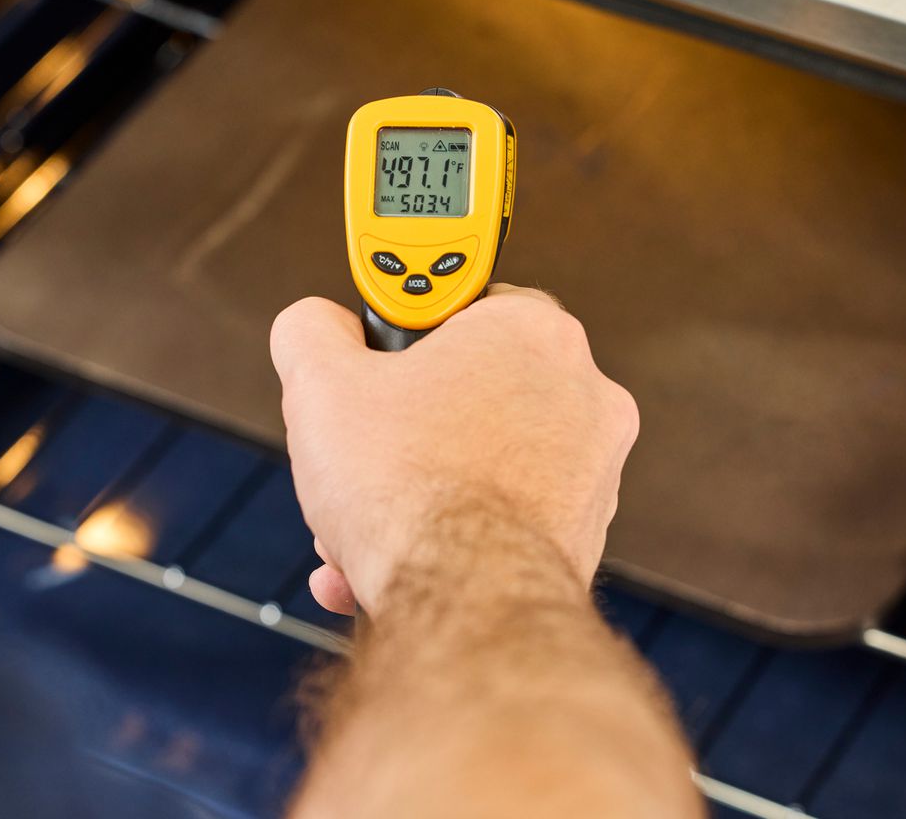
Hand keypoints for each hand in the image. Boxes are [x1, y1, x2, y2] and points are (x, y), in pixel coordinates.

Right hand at [270, 285, 638, 615]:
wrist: (461, 604)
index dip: (401, 335)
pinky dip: (447, 537)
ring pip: (480, 462)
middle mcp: (582, 391)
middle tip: (361, 451)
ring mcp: (593, 469)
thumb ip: (311, 330)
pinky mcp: (583, 535)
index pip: (461, 302)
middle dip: (400, 430)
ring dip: (415, 489)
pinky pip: (500, 519)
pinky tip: (386, 563)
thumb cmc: (408, 491)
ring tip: (365, 520)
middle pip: (465, 392)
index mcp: (532, 331)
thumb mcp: (320, 383)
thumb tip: (314, 325)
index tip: (375, 355)